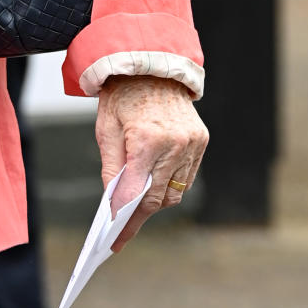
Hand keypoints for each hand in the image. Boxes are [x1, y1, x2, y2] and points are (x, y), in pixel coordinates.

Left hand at [95, 75, 207, 249]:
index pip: (136, 193)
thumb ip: (111, 169)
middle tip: (121, 230)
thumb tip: (114, 204)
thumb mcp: (106, 130)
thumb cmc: (123, 97)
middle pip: (158, 198)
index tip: (115, 241)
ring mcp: (193, 144)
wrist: (151, 66)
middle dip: (138, 215)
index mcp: (147, 139)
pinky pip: (186, 177)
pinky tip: (153, 184)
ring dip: (155, 200)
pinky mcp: (201, 141)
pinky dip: (170, 184)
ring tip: (134, 205)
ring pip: (175, 191)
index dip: (125, 220)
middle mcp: (176, 144)